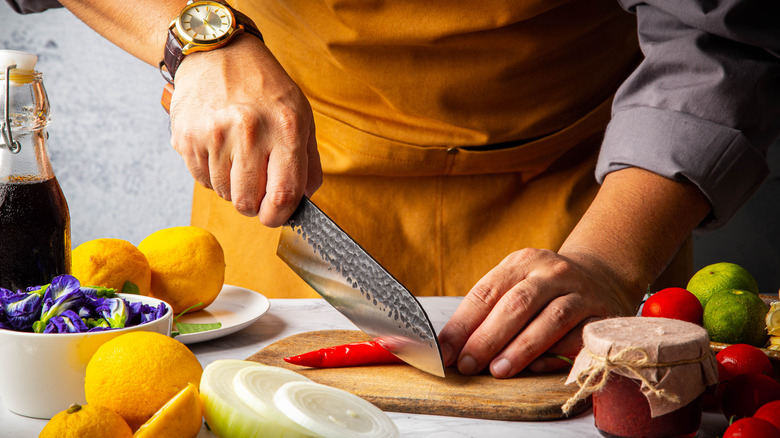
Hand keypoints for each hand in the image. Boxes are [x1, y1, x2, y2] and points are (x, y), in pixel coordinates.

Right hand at [168, 34, 321, 226]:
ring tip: (238, 157)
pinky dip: (212, 174)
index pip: (283, 195)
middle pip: (248, 202)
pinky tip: (219, 150)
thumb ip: (308, 163)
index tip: (276, 215)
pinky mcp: (186, 137)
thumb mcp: (301, 116)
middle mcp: (249, 131)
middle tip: (256, 186)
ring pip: (223, 194)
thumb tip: (304, 201)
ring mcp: (213, 134)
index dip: (279, 216)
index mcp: (285, 128)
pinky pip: (201, 180)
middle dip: (254, 204)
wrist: (217, 52)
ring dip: (232, 186)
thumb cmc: (264, 87)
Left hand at [438, 248, 637, 378]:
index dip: (462, 324)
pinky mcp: (603, 315)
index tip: (444, 352)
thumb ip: (488, 313)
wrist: (602, 276)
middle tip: (467, 364)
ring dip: (522, 347)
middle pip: (517, 304)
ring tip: (498, 370)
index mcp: (522, 262)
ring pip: (551, 318)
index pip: (486, 292)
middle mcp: (552, 272)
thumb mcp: (516, 287)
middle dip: (488, 337)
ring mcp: (581, 292)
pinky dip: (558, 354)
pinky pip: (580, 337)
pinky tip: (538, 368)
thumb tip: (453, 349)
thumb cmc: (545, 290)